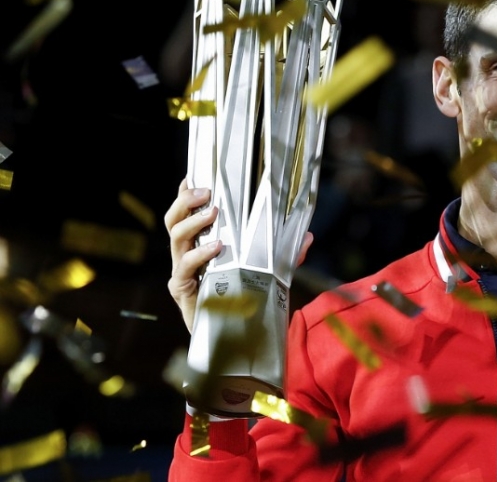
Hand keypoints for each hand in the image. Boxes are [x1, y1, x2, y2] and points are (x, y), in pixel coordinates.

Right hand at [164, 179, 314, 333]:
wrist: (235, 337)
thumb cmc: (245, 298)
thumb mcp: (269, 271)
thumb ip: (285, 254)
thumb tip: (308, 236)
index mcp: (200, 243)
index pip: (187, 213)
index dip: (185, 194)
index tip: (194, 175)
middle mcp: (186, 254)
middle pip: (174, 220)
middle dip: (186, 201)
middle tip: (206, 191)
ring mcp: (182, 271)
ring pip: (176, 239)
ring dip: (193, 222)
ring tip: (214, 212)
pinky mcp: (182, 289)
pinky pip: (186, 267)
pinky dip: (199, 254)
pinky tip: (216, 247)